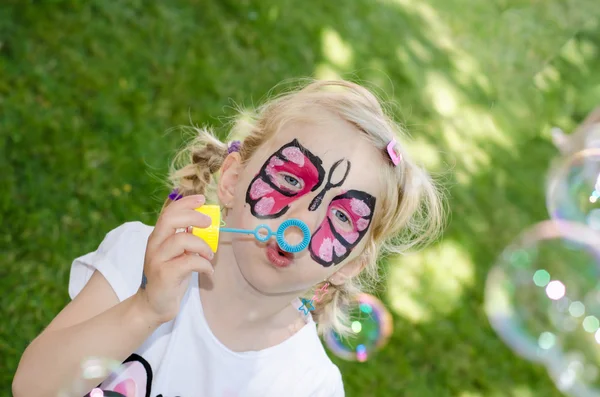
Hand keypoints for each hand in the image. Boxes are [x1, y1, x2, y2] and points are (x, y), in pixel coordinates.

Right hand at [136, 195, 213, 324]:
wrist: (153, 305)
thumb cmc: (170, 276)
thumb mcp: (177, 254)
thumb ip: (185, 238)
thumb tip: (204, 223)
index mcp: (158, 237)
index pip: (168, 212)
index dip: (185, 203)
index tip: (202, 199)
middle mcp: (154, 245)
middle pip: (170, 220)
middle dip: (193, 216)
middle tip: (208, 222)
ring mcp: (157, 260)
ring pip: (182, 240)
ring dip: (202, 245)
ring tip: (210, 255)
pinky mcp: (164, 275)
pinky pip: (189, 262)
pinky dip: (204, 264)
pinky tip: (208, 270)